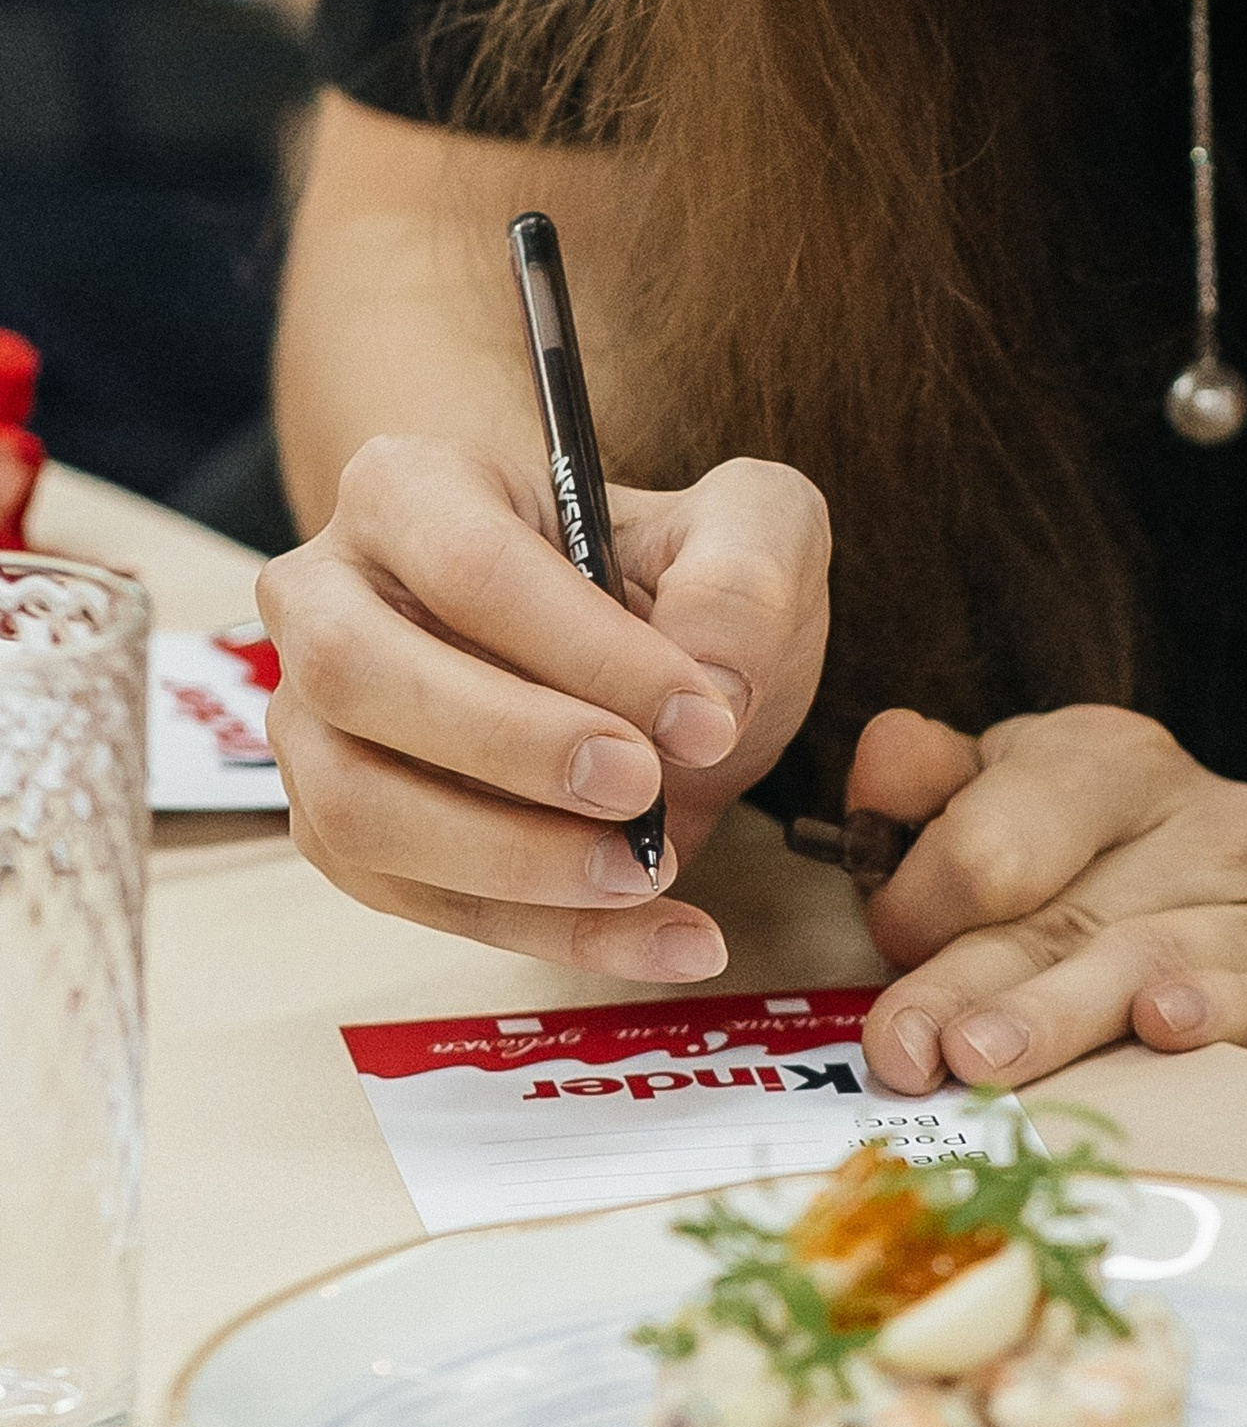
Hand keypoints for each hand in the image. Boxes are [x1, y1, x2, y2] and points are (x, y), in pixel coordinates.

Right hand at [259, 434, 830, 980]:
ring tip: (653, 871)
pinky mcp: (341, 832)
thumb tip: (708, 684)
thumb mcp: (752, 532)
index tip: (705, 717)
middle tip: (644, 789)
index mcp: (410, 488)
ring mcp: (314, 724)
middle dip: (511, 747)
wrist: (639, 661)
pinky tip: (662, 938)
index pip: (471, 566)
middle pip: (363, 675)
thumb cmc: (675, 578)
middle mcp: (325, 599)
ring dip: (513, 861)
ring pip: (359, 808)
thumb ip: (747, 575)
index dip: (586, 651)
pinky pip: (418, 902)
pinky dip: (546, 933)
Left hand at [847, 704, 1246, 1096]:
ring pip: (1134, 962)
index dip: (921, 900)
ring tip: (980, 1062)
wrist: (1227, 955)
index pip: (996, 830)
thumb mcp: (999, 811)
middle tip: (903, 1050)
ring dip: (1050, 1018)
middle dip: (962, 983)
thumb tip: (881, 754)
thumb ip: (927, 789)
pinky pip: (1246, 1000)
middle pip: (1053, 912)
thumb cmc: (1083, 883)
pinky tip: (1160, 1026)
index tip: (888, 948)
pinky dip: (1202, 1013)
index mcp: (1106, 756)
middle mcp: (1193, 811)